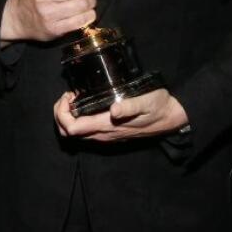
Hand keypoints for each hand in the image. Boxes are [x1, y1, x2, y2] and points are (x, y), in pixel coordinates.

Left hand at [53, 89, 187, 142]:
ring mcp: (105, 136)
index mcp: (108, 126)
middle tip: (69, 95)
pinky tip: (85, 104)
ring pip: (75, 133)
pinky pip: (84, 131)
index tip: (70, 95)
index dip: (63, 112)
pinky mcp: (109, 134)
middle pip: (67, 132)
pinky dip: (77, 119)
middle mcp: (103, 134)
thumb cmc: (158, 106)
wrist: (170, 119)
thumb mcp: (147, 101)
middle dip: (60, 113)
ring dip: (68, 116)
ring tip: (75, 98)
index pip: (72, 128)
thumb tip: (114, 110)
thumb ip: (130, 106)